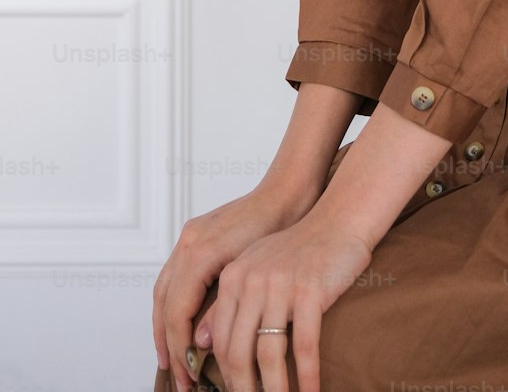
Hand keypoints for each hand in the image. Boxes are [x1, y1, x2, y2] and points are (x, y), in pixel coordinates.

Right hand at [153, 186, 311, 391]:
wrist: (289, 189)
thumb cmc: (282, 225)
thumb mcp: (255, 272)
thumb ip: (224, 306)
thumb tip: (199, 344)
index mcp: (199, 252)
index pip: (176, 312)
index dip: (180, 348)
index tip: (190, 376)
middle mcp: (188, 242)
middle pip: (164, 302)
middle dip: (168, 342)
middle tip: (179, 378)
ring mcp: (190, 237)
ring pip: (164, 289)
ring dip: (165, 326)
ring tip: (175, 358)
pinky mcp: (197, 235)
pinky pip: (175, 276)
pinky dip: (174, 304)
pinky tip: (184, 323)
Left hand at [194, 211, 373, 391]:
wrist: (339, 220)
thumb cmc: (299, 250)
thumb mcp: (255, 269)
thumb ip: (228, 303)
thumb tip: (199, 342)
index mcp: (234, 278)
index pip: (218, 339)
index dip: (222, 375)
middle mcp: (252, 281)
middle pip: (238, 352)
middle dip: (243, 389)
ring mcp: (281, 285)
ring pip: (269, 355)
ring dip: (274, 390)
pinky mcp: (310, 290)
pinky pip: (305, 344)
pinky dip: (308, 375)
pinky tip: (311, 391)